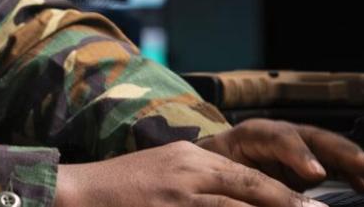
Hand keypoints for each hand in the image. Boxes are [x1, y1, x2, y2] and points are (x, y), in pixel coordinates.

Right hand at [55, 140, 332, 206]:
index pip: (250, 179)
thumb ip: (205, 185)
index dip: (286, 196)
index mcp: (193, 161)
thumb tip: (243, 197)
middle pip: (250, 189)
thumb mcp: (167, 174)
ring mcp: (178, 198)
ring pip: (234, 205)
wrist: (74, 194)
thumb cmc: (122, 189)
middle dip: (288, 204)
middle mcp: (189, 174)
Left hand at [195, 119, 363, 193]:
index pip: (279, 138)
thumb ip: (245, 188)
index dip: (299, 155)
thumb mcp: (220, 180)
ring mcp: (292, 147)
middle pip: (313, 138)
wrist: (205, 171)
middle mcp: (277, 135)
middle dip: (341, 152)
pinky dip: (350, 173)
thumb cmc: (209, 176)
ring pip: (327, 148)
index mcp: (251, 135)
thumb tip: (258, 200)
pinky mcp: (302, 163)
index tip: (316, 175)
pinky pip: (331, 164)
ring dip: (354, 160)